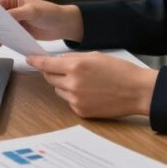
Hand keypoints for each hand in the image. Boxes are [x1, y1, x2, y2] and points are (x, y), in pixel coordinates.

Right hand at [0, 0, 82, 41]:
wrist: (62, 25)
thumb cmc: (50, 13)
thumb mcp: (32, 12)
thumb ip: (16, 14)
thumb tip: (2, 18)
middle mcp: (12, 8)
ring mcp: (15, 20)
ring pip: (1, 26)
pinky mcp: (19, 30)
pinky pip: (8, 34)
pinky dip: (5, 38)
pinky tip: (3, 43)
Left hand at [27, 52, 158, 117]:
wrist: (137, 91)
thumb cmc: (119, 71)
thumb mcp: (95, 56)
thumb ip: (73, 59)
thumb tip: (57, 61)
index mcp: (76, 67)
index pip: (47, 64)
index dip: (36, 61)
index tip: (29, 58)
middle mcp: (73, 84)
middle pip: (50, 78)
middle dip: (53, 72)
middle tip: (66, 69)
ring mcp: (76, 100)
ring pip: (59, 90)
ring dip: (64, 84)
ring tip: (85, 81)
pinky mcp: (81, 111)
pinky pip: (69, 101)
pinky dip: (74, 95)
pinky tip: (90, 92)